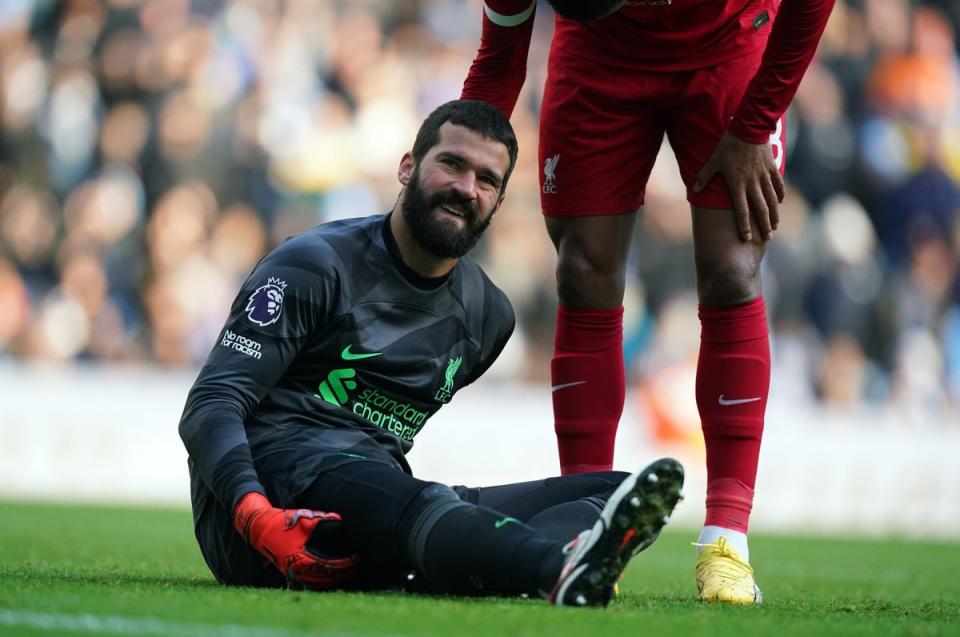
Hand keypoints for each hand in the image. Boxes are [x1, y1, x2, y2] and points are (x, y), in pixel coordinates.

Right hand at [233, 492, 357, 588]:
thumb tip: (339, 520)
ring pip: (318, 583)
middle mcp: (297, 572)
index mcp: (302, 561)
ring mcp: (293, 574)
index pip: (329, 567)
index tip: (356, 558)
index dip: (345, 564)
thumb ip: (322, 521)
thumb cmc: (282, 524)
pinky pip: (310, 581)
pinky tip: (330, 574)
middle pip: (326, 579)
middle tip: (356, 565)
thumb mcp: (303, 520)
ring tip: (347, 570)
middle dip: (342, 573)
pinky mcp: (290, 573)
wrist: (261, 529)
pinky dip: (322, 579)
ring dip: (333, 578)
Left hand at [694, 131, 784, 241]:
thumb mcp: (714, 161)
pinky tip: (781, 202)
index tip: (747, 238)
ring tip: (775, 225)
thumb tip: (695, 189)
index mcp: (738, 184)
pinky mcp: (772, 167)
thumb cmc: (728, 145)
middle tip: (768, 238)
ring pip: (772, 199)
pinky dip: (780, 194)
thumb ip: (705, 176)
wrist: (749, 127)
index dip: (744, 226)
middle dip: (764, 225)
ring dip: (774, 214)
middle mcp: (753, 183)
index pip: (742, 211)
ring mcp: (764, 176)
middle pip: (760, 209)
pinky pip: (778, 184)